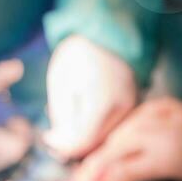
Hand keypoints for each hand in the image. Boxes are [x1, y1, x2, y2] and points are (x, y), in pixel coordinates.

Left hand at [45, 36, 137, 158]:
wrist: (107, 33)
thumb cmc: (79, 54)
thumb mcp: (60, 83)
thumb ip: (61, 117)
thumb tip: (59, 142)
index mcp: (103, 103)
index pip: (82, 143)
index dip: (62, 146)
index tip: (48, 137)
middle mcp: (123, 110)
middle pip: (96, 144)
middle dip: (73, 144)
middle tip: (55, 132)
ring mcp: (131, 108)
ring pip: (106, 138)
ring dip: (86, 137)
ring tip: (67, 122)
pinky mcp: (133, 106)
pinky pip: (114, 127)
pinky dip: (98, 128)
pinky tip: (83, 116)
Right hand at [75, 97, 181, 180]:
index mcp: (170, 153)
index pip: (123, 170)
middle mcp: (161, 128)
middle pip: (114, 148)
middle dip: (93, 168)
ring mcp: (160, 112)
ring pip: (120, 131)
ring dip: (101, 151)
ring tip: (86, 171)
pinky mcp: (162, 104)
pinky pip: (131, 119)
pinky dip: (116, 135)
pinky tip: (107, 149)